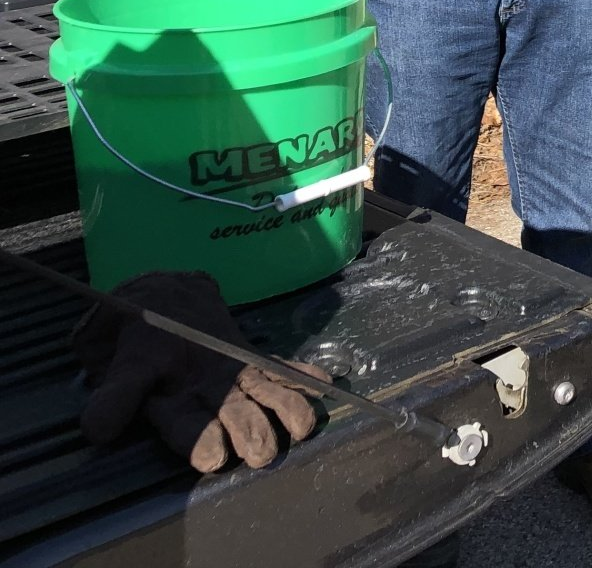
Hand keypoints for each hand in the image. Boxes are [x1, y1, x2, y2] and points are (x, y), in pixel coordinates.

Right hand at [71, 271, 324, 471]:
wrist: (161, 305)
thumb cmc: (139, 342)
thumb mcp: (121, 367)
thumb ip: (115, 396)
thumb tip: (97, 430)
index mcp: (174, 409)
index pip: (188, 432)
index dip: (200, 443)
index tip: (213, 457)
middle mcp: (211, 400)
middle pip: (236, 419)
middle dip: (252, 434)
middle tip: (263, 451)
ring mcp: (236, 380)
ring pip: (266, 398)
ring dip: (287, 410)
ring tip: (302, 424)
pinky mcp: (252, 360)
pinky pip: (279, 368)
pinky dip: (301, 375)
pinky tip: (323, 382)